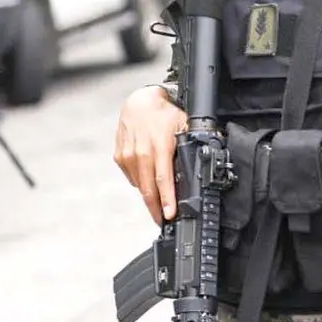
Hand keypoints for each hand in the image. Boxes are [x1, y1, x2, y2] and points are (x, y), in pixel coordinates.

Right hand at [113, 86, 187, 225]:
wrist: (139, 101)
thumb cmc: (163, 113)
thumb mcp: (183, 125)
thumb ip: (190, 144)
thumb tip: (201, 162)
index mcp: (159, 145)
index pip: (163, 178)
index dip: (167, 199)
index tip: (169, 215)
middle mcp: (141, 151)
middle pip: (148, 187)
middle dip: (156, 208)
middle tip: (163, 220)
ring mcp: (128, 154)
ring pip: (139, 184)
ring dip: (149, 197)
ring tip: (157, 206)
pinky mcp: (120, 156)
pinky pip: (131, 177)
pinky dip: (140, 182)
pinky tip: (147, 182)